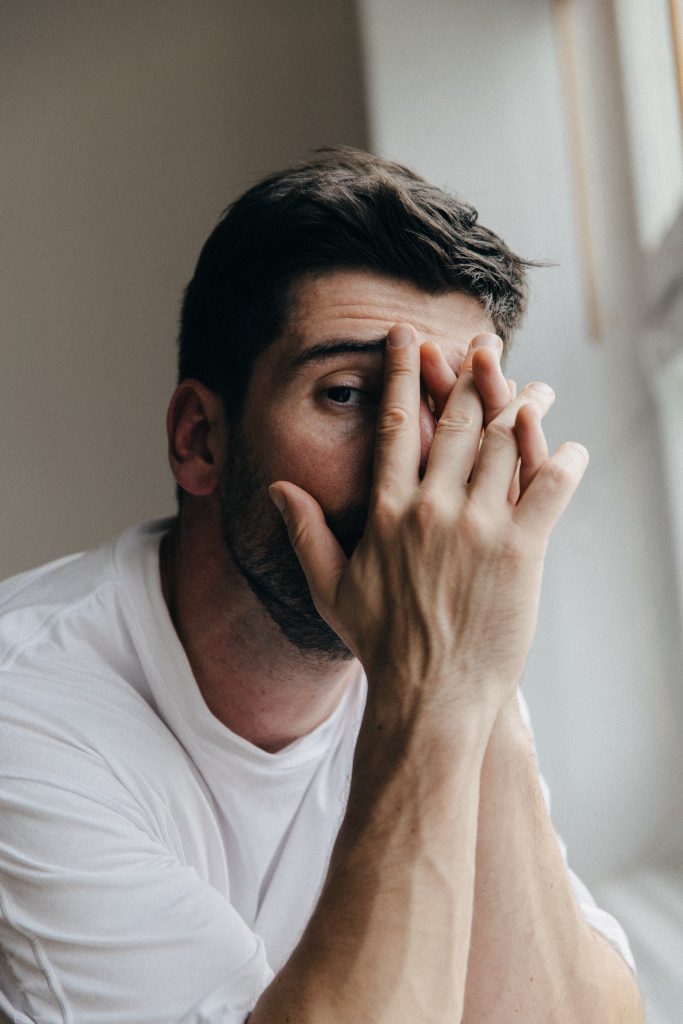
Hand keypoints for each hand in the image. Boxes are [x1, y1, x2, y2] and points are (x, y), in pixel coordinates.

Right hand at [269, 324, 587, 727]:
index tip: (407, 338)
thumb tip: (278, 488)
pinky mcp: (518, 552)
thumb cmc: (380, 645)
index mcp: (387, 510)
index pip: (394, 424)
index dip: (401, 374)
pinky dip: (564, 463)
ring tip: (537, 387)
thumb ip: (305, 532)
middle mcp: (431, 508)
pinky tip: (572, 448)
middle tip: (484, 343)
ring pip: (505, 446)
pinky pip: (549, 490)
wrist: (428, 696)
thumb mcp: (331, 588)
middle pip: (456, 421)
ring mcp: (477, 527)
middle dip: (471, 374)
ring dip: (524, 408)